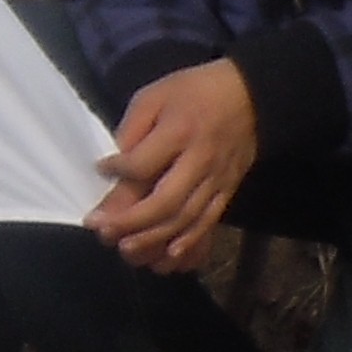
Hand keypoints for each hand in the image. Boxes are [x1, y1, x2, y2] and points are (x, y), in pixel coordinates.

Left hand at [89, 61, 260, 273]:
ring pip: (186, 220)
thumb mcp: (156, 95)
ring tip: (127, 251)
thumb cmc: (194, 91)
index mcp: (179, 132)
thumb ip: (133, 128)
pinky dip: (189, 246)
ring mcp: (217, 182)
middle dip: (131, 222)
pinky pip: (209, 226)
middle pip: (165, 202)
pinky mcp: (228, 193)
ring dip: (155, 241)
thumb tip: (113, 165)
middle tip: (103, 232)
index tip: (99, 171)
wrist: (251, 96)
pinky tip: (168, 260)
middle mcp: (200, 162)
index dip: (116, 173)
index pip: (142, 164)